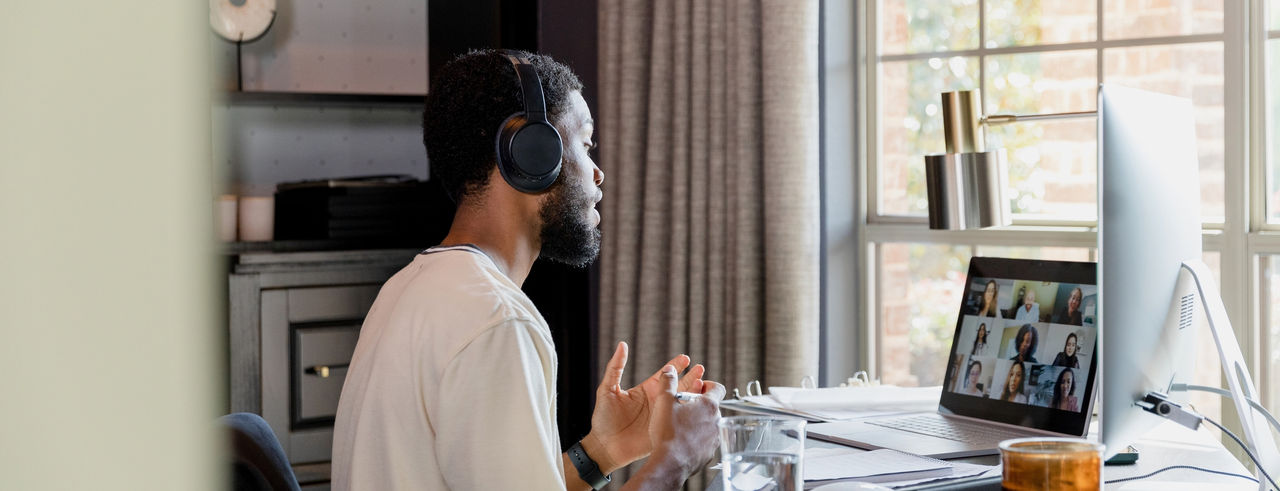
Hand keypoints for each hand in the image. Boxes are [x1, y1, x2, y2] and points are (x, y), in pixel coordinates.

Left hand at [582, 342, 704, 471]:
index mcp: (646, 389)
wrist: (604, 445)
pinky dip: (690, 413)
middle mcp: (657, 401)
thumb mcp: (607, 389)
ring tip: (703, 384)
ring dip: (693, 393)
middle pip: (678, 385)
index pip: (665, 374)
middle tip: (700, 369)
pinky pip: (680, 420)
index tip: (686, 358)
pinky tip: (697, 407)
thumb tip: (622, 345)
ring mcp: (662, 416)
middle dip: (690, 377)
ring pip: (682, 401)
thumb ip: (616, 367)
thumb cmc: (603, 418)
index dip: (676, 365)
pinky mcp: (664, 431)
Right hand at [646, 364, 724, 477]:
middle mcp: (717, 421)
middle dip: (699, 404)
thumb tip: (669, 370)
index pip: (718, 388)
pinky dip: (697, 439)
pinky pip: (706, 441)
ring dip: (699, 422)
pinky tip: (682, 441)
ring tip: (681, 425)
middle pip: (712, 407)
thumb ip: (667, 383)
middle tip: (683, 407)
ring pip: (710, 425)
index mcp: (709, 405)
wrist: (669, 463)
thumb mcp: (664, 402)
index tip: (697, 387)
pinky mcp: (710, 453)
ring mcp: (715, 439)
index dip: (708, 385)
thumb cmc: (667, 432)